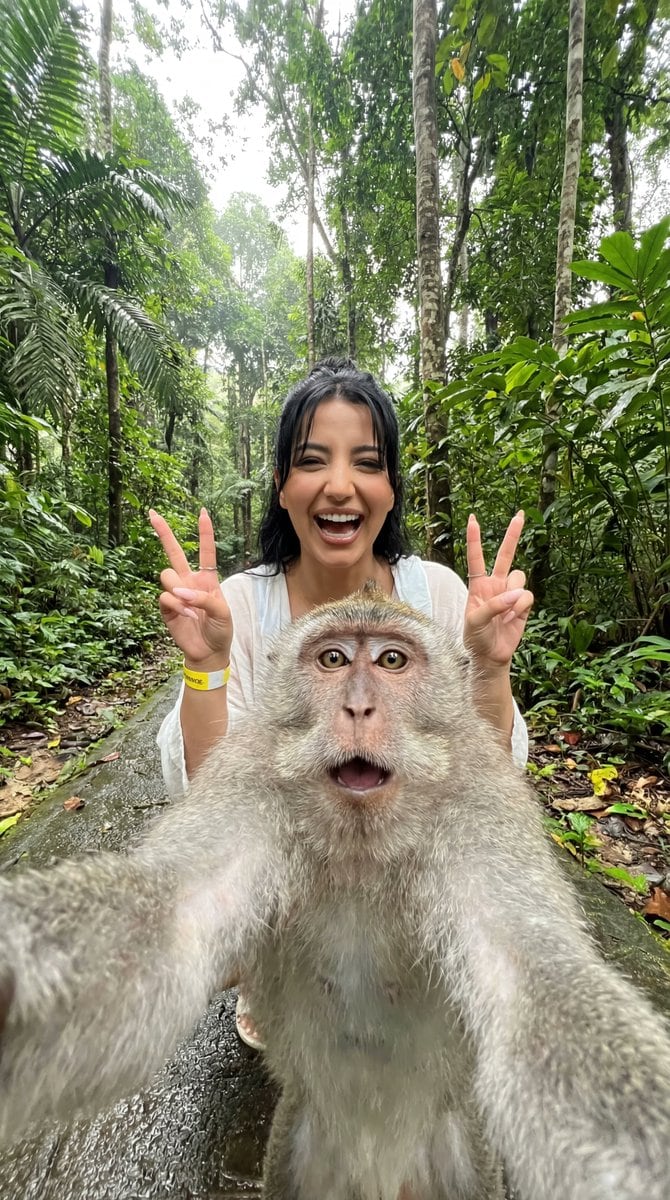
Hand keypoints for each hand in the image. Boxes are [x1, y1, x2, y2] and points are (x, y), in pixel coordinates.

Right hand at [149, 507, 232, 667]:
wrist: (209, 652)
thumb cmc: (220, 629)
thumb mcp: (223, 612)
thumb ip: (205, 598)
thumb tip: (180, 592)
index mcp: (207, 579)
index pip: (206, 552)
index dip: (205, 533)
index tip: (203, 513)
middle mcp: (189, 582)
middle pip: (174, 552)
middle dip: (163, 532)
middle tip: (151, 513)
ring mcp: (176, 594)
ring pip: (167, 576)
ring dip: (178, 590)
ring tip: (191, 608)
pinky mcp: (166, 608)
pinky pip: (165, 597)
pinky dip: (177, 606)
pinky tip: (187, 616)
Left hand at [463, 511, 533, 668]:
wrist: (491, 655)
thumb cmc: (476, 638)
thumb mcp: (475, 621)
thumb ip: (493, 605)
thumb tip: (517, 594)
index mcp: (478, 585)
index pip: (476, 558)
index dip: (474, 539)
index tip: (473, 519)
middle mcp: (495, 585)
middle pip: (506, 554)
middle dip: (513, 535)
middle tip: (519, 514)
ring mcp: (510, 593)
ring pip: (519, 578)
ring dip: (513, 594)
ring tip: (504, 613)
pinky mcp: (523, 604)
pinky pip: (527, 596)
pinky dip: (520, 607)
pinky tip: (512, 618)